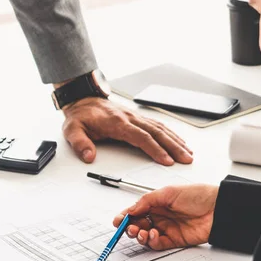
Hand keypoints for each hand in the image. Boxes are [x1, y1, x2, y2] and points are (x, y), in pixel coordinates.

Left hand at [62, 97, 192, 164]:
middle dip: (173, 147)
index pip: (141, 137)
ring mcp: (135, 117)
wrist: (82, 100)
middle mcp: (130, 118)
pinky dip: (170, 133)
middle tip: (186, 159)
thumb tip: (89, 156)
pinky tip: (178, 141)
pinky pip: (157, 125)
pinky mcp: (137, 118)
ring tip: (188, 152)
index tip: (166, 160)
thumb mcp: (72, 130)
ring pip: (160, 128)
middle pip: (157, 132)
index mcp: (117, 123)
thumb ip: (80, 143)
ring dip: (175, 141)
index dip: (155, 149)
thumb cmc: (80, 116)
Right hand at [113, 185, 218, 249]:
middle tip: (130, 228)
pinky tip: (153, 235)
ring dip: (140, 235)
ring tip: (141, 232)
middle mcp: (160, 216)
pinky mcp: (174, 240)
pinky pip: (158, 244)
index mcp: (157, 203)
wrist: (218, 209)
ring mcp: (167, 228)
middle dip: (131, 227)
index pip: (136, 211)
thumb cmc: (198, 195)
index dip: (125, 216)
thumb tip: (131, 209)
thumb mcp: (168, 192)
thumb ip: (147, 201)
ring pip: (146, 236)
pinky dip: (152, 241)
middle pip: (138, 225)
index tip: (118, 221)